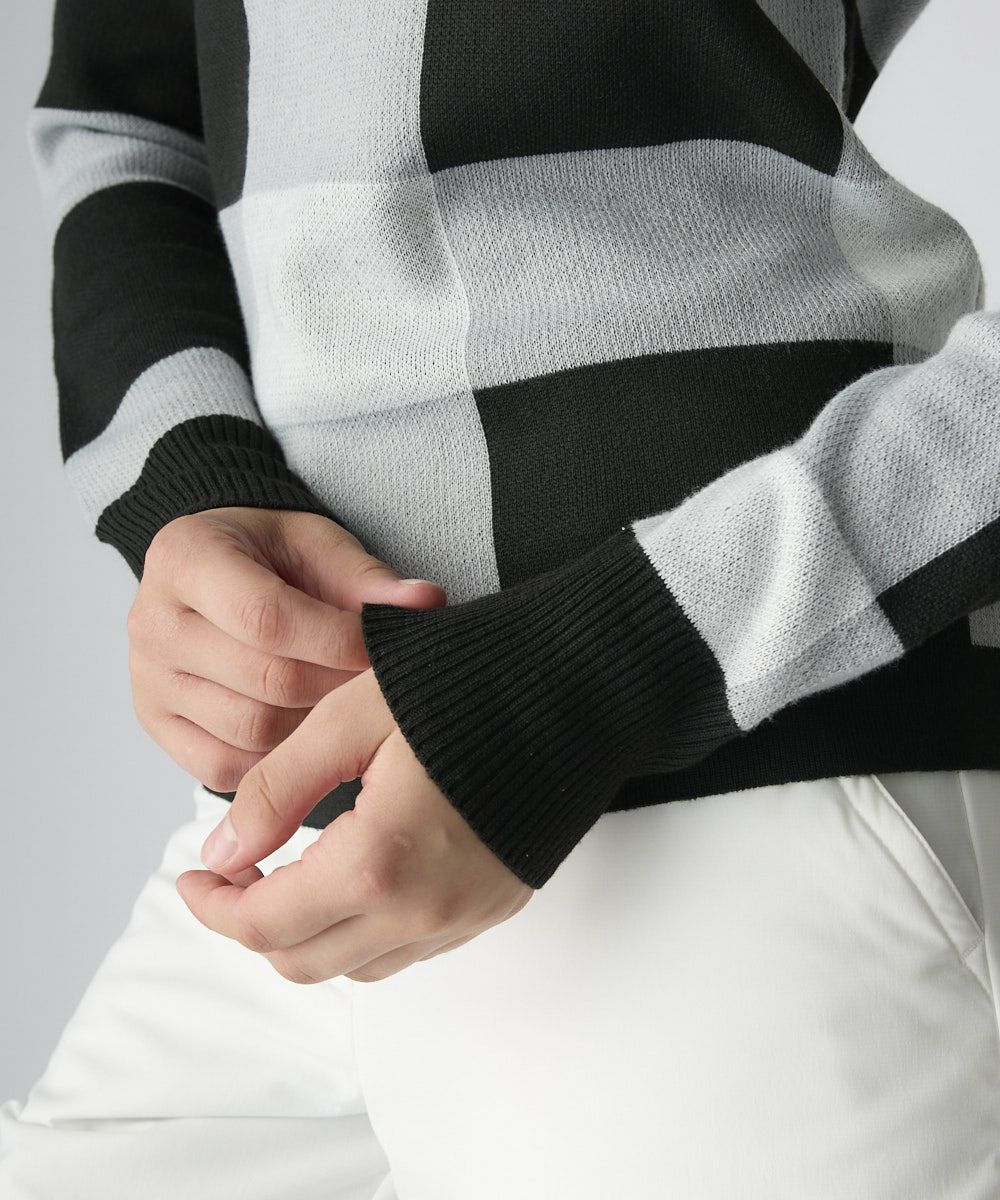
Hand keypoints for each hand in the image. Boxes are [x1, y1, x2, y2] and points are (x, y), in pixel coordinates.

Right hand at [127, 507, 445, 792]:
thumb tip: (427, 603)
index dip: (336, 641)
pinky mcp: (156, 724)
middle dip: (336, 688)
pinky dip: (276, 762)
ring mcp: (148, 680)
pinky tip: (308, 732)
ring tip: (346, 706)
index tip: (382, 651)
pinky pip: (224, 767)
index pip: (265, 617)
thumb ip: (367, 579)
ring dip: (314, 728)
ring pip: (250, 729)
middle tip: (376, 686)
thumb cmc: (271, 557)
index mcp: (185, 558)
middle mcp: (153, 622)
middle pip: (263, 680)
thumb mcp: (318, 546)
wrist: (215, 575)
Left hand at [174, 669, 533, 982]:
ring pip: (356, 967)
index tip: (196, 875)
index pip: (264, 925)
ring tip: (292, 876)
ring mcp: (465, 916)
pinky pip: (410, 950)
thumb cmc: (468, 687)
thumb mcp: (349, 718)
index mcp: (379, 862)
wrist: (578, 689)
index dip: (211, 907)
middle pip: (303, 962)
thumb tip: (225, 850)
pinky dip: (365, 931)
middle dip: (252, 926)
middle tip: (234, 875)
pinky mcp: (494, 907)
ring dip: (309, 935)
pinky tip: (359, 878)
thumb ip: (277, 789)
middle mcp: (424, 910)